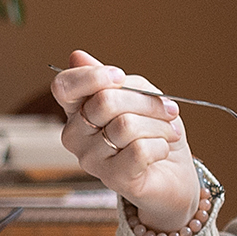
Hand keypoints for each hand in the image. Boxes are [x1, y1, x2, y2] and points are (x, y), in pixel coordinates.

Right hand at [50, 51, 201, 232]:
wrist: (173, 173)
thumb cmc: (153, 132)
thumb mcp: (139, 96)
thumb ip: (113, 81)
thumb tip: (76, 56)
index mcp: (77, 111)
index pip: (63, 86)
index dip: (92, 76)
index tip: (120, 76)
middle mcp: (75, 136)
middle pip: (105, 102)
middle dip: (146, 101)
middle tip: (169, 109)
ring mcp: (90, 160)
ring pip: (126, 126)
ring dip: (159, 125)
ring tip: (170, 131)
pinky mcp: (112, 179)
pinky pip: (139, 150)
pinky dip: (161, 145)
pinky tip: (162, 150)